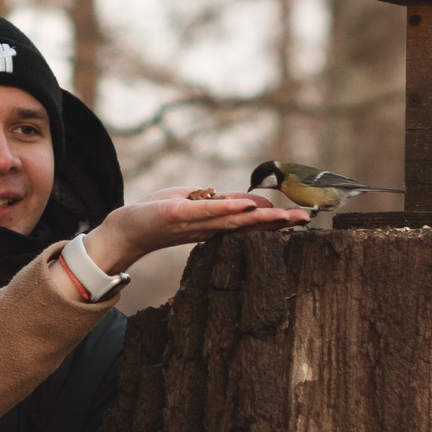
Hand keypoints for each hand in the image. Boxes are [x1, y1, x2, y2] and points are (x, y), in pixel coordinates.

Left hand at [81, 186, 308, 274]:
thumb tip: (253, 201)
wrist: (124, 230)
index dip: (278, 220)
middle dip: (279, 222)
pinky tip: (247, 205)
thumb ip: (222, 203)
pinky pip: (206, 211)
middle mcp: (209, 228)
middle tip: (306, 220)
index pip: (252, 222)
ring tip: (285, 215)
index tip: (304, 218)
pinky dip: (227, 208)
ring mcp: (195, 223)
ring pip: (233, 220)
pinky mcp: (179, 214)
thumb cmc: (158, 215)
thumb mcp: (195, 204)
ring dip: (261, 217)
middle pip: (249, 225)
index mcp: (216, 225)